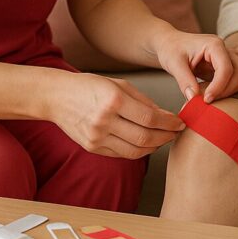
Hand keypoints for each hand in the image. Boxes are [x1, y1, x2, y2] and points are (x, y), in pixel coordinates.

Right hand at [49, 73, 183, 158]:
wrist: (57, 97)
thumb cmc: (89, 86)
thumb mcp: (118, 84)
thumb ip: (143, 101)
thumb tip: (166, 116)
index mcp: (113, 100)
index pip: (150, 118)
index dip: (169, 123)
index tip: (180, 123)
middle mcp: (105, 120)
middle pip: (145, 137)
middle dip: (166, 136)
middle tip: (176, 133)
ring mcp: (97, 137)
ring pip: (135, 150)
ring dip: (155, 146)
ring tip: (164, 139)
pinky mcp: (93, 148)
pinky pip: (122, 153)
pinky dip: (138, 150)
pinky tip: (146, 143)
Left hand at [154, 31, 237, 102]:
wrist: (169, 43)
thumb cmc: (171, 49)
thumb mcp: (173, 63)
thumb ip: (184, 80)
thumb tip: (194, 99)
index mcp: (214, 44)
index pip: (226, 68)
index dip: (219, 86)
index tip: (206, 100)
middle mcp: (224, 49)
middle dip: (228, 90)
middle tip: (209, 101)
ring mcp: (226, 58)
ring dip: (229, 91)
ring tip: (208, 98)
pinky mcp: (223, 67)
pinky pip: (233, 79)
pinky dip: (228, 90)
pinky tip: (215, 97)